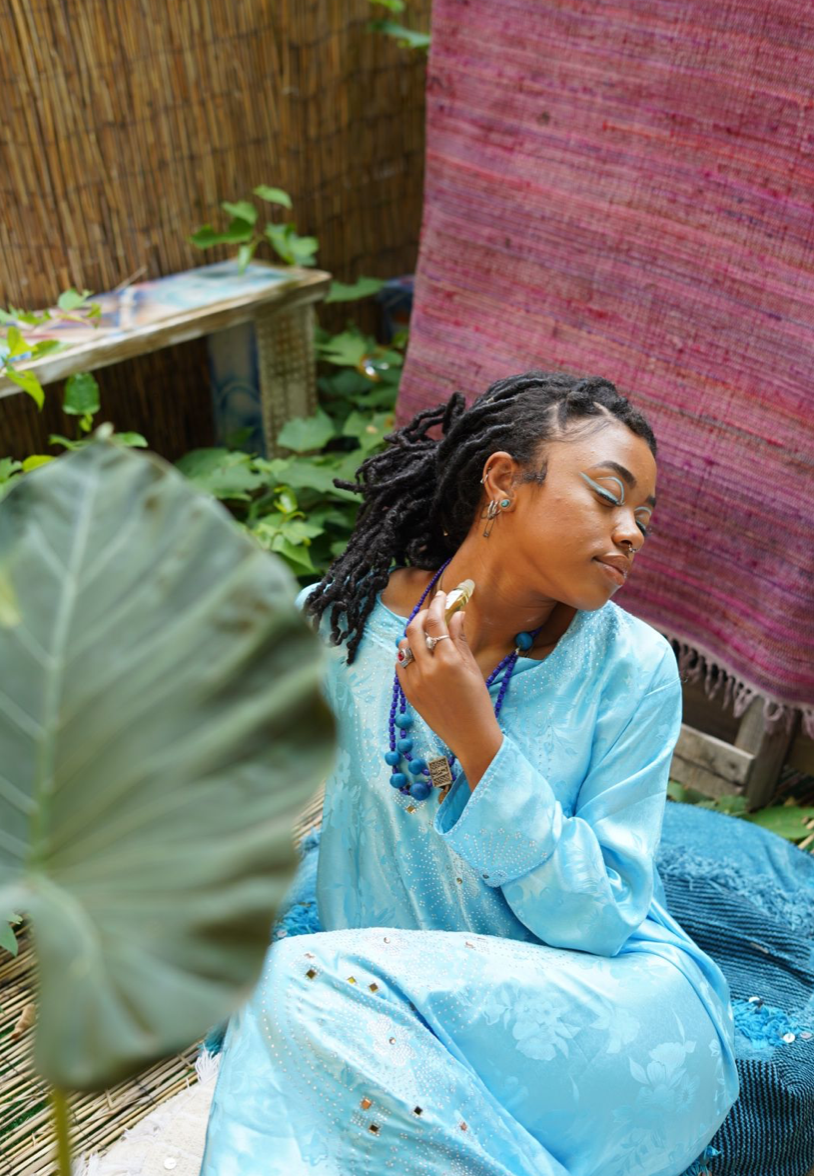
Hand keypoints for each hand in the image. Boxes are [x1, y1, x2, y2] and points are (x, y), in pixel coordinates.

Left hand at [396, 589, 502, 788]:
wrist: (470, 735)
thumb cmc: (478, 701)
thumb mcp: (473, 667)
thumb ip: (460, 639)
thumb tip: (456, 613)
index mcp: (448, 660)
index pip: (435, 622)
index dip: (437, 604)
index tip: (442, 595)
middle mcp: (428, 669)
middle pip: (414, 629)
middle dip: (422, 615)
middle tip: (432, 611)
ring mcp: (414, 681)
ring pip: (403, 646)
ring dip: (412, 634)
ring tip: (425, 633)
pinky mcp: (408, 692)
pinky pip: (400, 665)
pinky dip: (406, 654)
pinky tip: (418, 654)